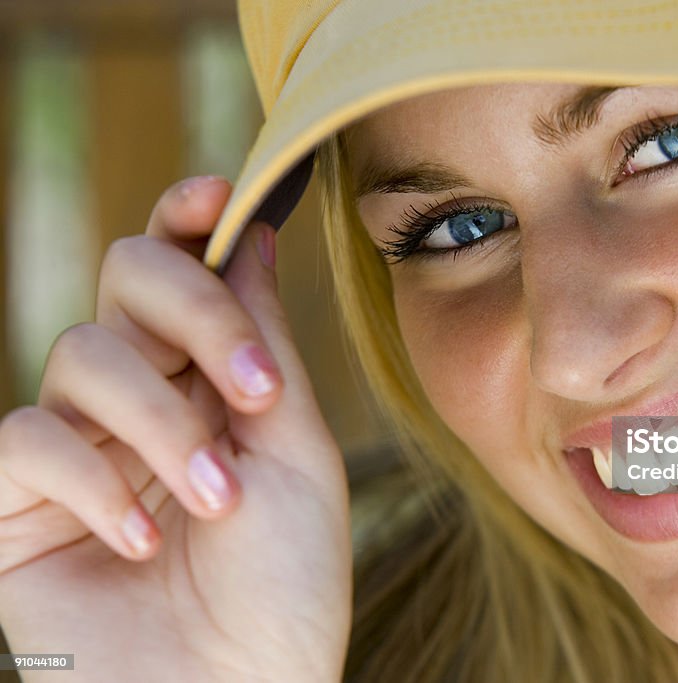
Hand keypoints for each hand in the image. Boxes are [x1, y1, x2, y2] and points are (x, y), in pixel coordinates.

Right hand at [0, 177, 351, 681]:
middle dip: (191, 310)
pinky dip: (94, 482)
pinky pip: (27, 440)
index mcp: (208, 375)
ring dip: (161, 423)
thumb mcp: (295, 449)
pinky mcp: (16, 505)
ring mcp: (77, 445)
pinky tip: (147, 541)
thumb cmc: (285, 580)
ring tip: (217, 501)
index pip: (179, 268)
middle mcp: (139, 395)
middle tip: (252, 387)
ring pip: (82, 353)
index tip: (217, 193)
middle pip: (125, 277)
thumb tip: (252, 234)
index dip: (186, 218)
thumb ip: (262, 343)